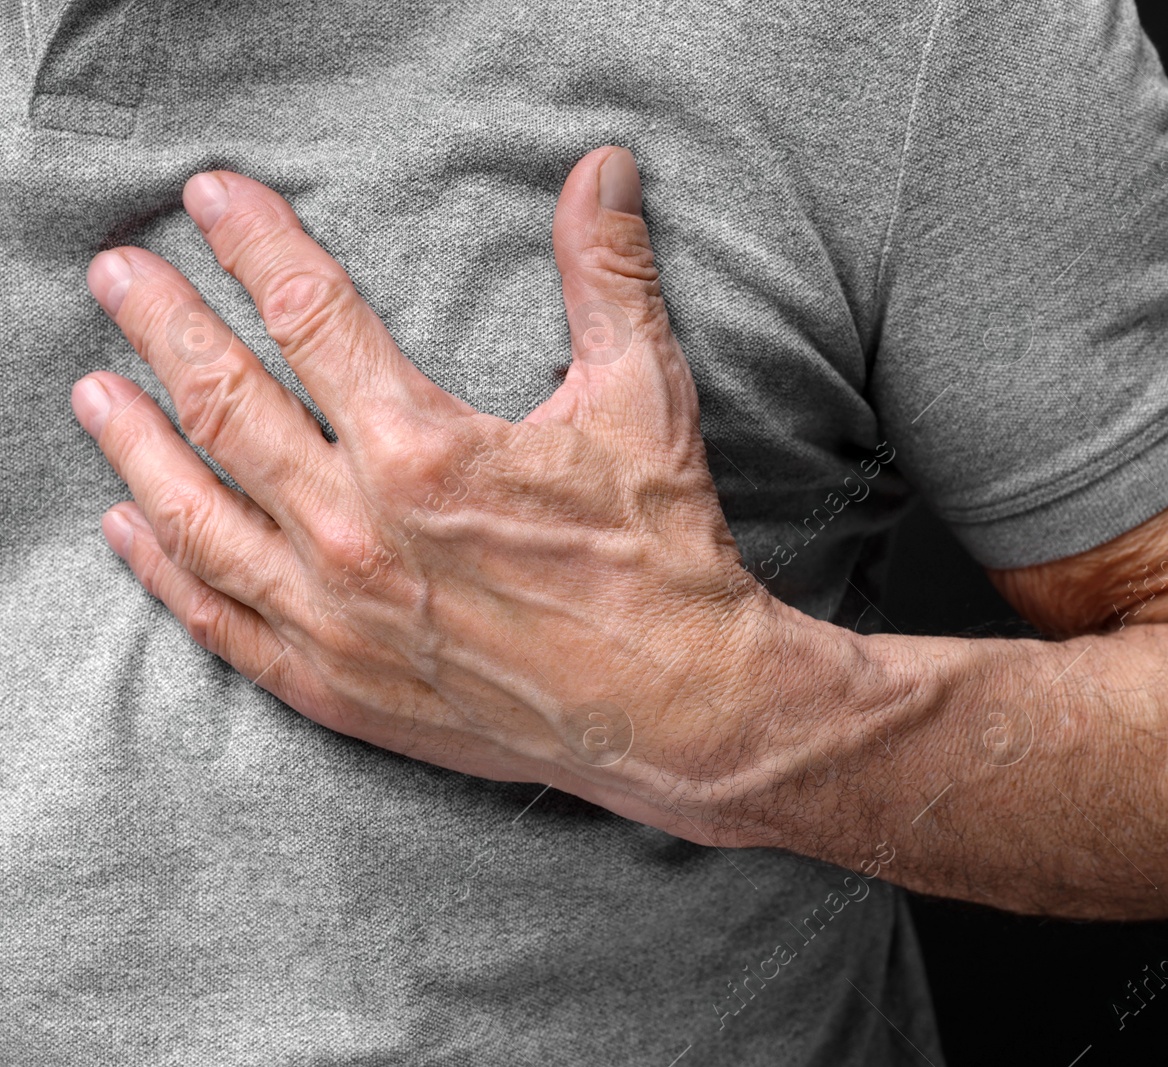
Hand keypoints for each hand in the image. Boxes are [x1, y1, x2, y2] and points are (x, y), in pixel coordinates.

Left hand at [72, 148, 796, 837]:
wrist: (678, 707)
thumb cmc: (661, 554)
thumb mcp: (644, 399)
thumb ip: (609, 277)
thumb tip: (603, 167)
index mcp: (422, 450)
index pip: (310, 316)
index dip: (255, 247)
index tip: (212, 201)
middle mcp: (356, 532)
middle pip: (226, 404)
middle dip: (163, 326)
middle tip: (118, 274)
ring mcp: (334, 618)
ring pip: (198, 515)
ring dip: (136, 445)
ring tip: (93, 391)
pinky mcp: (337, 686)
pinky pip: (220, 622)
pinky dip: (166, 571)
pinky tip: (130, 531)